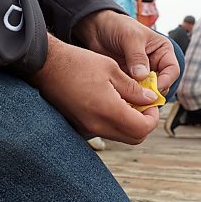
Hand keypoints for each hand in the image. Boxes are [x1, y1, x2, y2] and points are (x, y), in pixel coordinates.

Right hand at [28, 34, 160, 143]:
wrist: (47, 65)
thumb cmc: (78, 63)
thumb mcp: (111, 69)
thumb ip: (133, 88)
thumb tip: (150, 100)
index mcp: (108, 110)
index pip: (142, 128)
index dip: (153, 117)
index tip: (151, 103)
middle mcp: (97, 125)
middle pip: (134, 138)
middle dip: (144, 123)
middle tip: (144, 104)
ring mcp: (87, 128)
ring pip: (120, 136)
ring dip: (130, 123)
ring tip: (128, 100)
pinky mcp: (80, 126)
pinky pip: (106, 131)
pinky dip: (116, 122)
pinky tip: (113, 103)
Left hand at [73, 10, 179, 93]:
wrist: (97, 28)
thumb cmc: (117, 26)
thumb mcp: (130, 37)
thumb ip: (137, 56)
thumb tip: (143, 76)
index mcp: (162, 51)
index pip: (172, 70)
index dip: (166, 81)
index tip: (154, 89)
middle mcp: (155, 64)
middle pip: (161, 85)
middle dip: (152, 93)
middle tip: (140, 98)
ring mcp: (141, 74)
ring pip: (147, 92)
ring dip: (140, 97)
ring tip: (130, 99)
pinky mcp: (128, 81)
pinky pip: (133, 93)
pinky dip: (129, 97)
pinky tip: (122, 98)